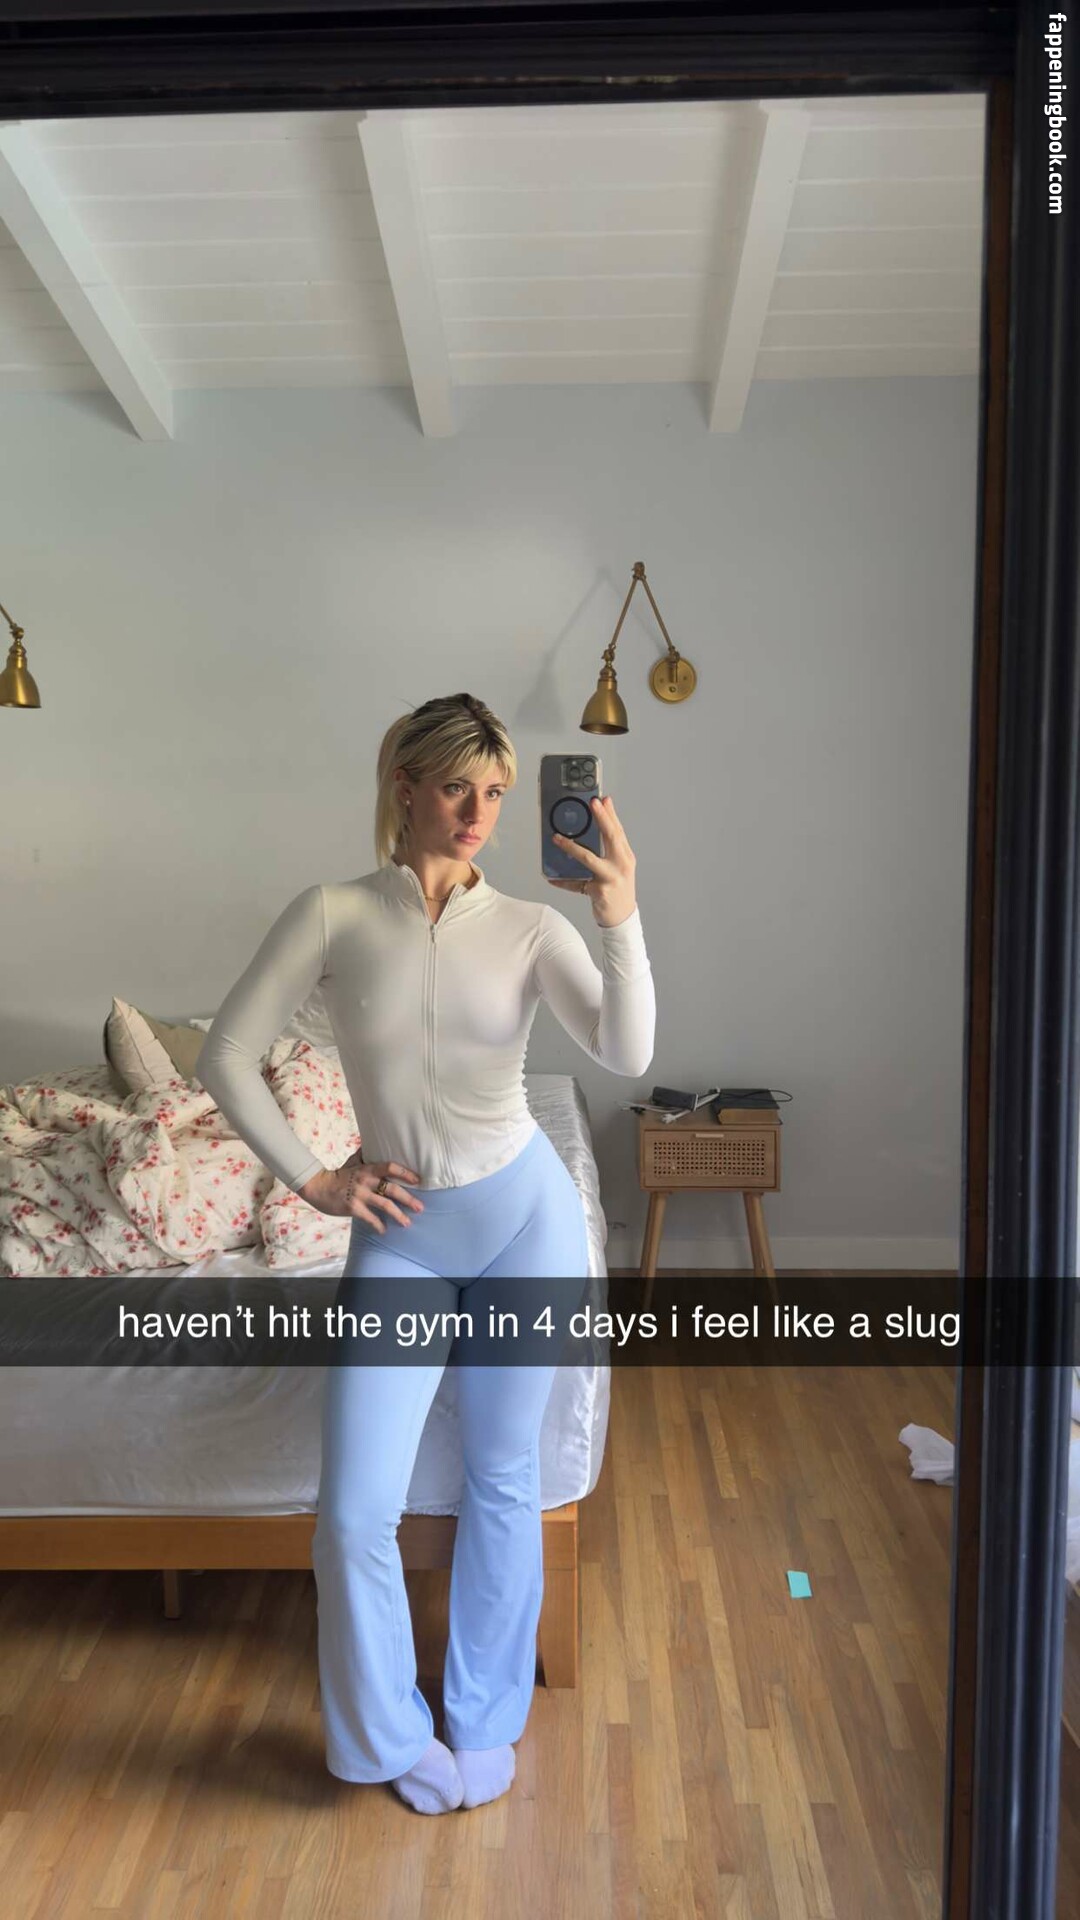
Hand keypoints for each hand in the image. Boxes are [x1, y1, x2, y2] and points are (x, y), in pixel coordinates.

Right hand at [299, 1148, 424, 1231]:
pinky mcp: (353, 1208)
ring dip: (398, 1215)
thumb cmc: (338, 1175)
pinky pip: (370, 1218)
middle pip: (392, 1189)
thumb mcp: (352, 1162)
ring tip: (408, 1223)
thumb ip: (365, 1156)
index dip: (406, 1173)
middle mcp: (366, 1181)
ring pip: (384, 1205)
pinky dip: (378, 1225)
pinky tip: (384, 1230)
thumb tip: (374, 1141)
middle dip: (408, 1199)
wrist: (318, 1187)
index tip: (419, 1180)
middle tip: (420, 1207)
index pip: (390, 1168)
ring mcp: (360, 1195)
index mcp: (368, 1169)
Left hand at [547, 793, 636, 926]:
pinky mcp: (600, 891)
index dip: (611, 815)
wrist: (622, 917)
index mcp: (626, 857)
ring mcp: (611, 878)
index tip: (603, 799)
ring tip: (557, 838)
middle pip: (611, 837)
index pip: (618, 831)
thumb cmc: (618, 889)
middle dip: (602, 818)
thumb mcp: (618, 868)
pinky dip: (563, 882)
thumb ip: (608, 850)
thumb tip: (590, 832)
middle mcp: (621, 865)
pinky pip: (577, 885)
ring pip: (589, 858)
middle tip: (592, 803)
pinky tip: (551, 878)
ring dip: (571, 847)